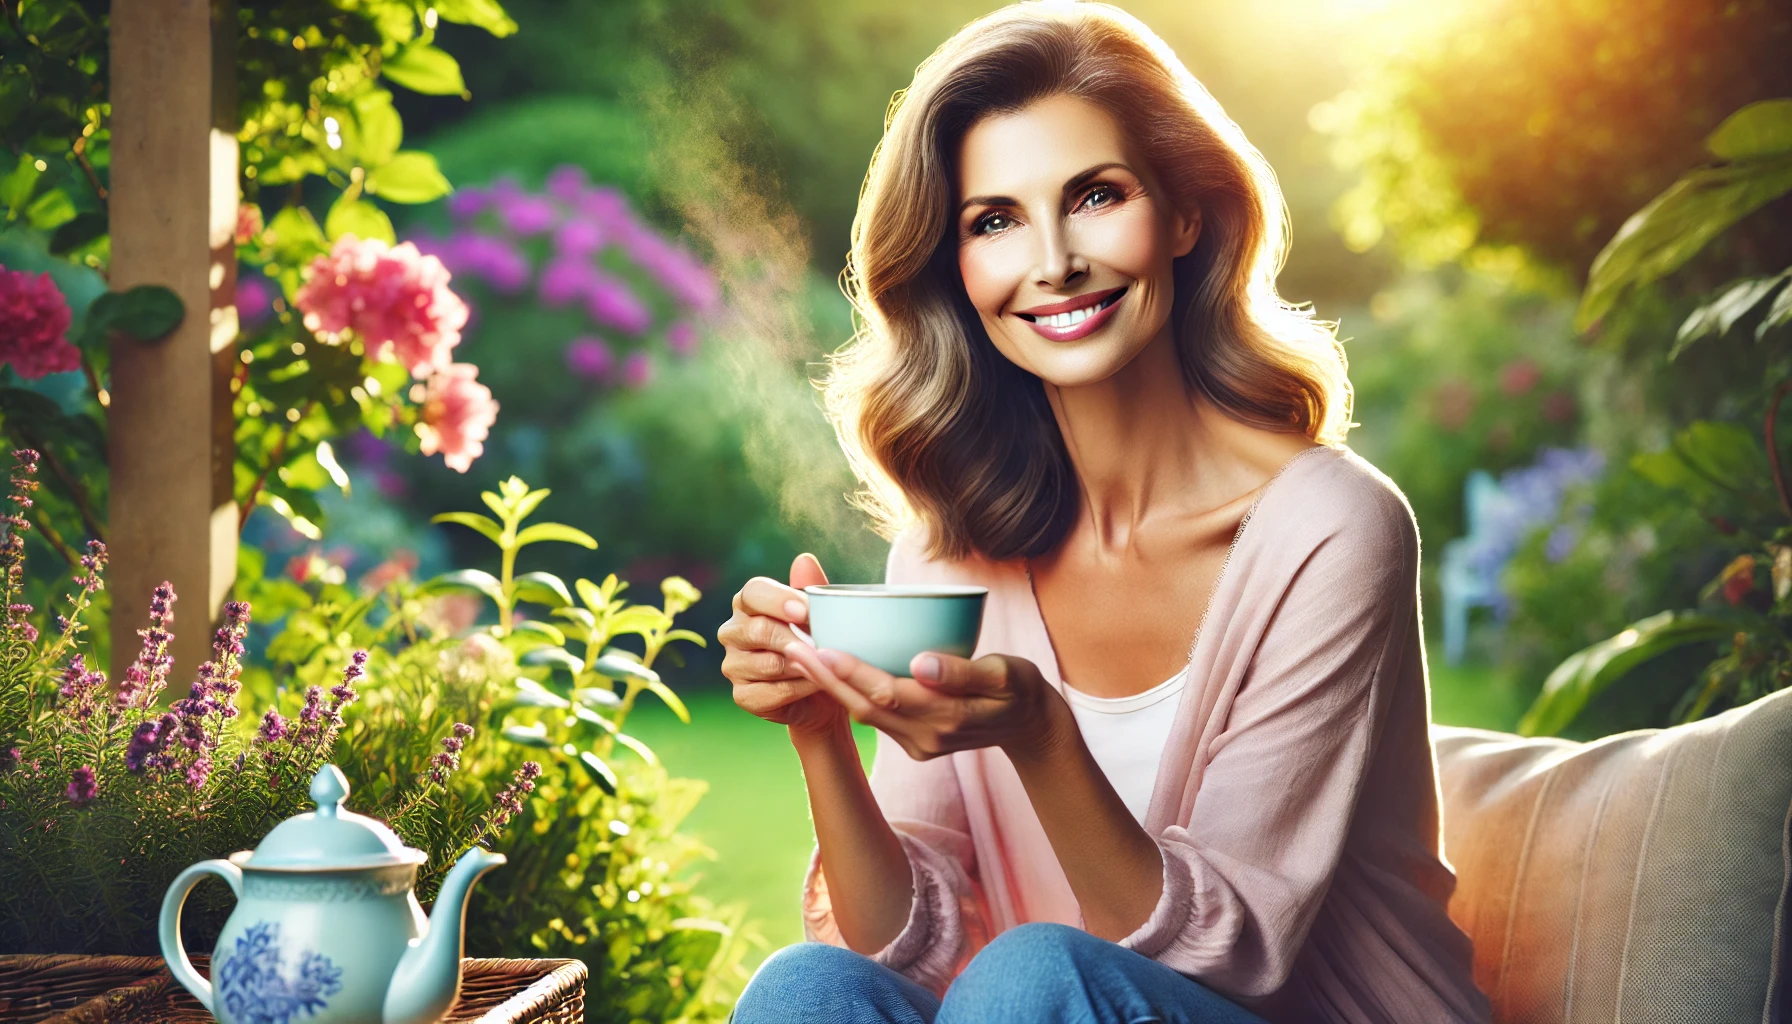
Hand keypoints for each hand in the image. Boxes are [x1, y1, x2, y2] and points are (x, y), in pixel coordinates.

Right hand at [717, 553, 848, 736]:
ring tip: (826, 665)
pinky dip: (798, 689)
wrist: (824, 687)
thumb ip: (812, 587)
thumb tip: (804, 560)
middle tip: (821, 644)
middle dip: (794, 638)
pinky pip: (770, 692)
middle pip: (757, 630)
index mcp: (749, 603)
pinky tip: (816, 684)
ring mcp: (733, 665)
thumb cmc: (820, 641)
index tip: (805, 611)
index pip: (753, 592)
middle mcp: (733, 631)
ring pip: (767, 664)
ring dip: (802, 666)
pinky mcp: (742, 695)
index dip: (778, 600)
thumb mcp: (821, 614)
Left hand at [780, 642, 1068, 762]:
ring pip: (864, 714)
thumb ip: (964, 672)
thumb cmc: (1020, 688)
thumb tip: (921, 664)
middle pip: (864, 706)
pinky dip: (848, 693)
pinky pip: (874, 717)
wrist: (1030, 727)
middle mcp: (925, 737)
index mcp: (946, 718)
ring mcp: (918, 744)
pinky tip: (828, 669)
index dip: (851, 671)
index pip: (887, 693)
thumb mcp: (1006, 674)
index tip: (820, 646)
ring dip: (830, 686)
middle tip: (792, 646)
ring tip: (799, 654)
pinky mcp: (914, 742)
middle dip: (825, 678)